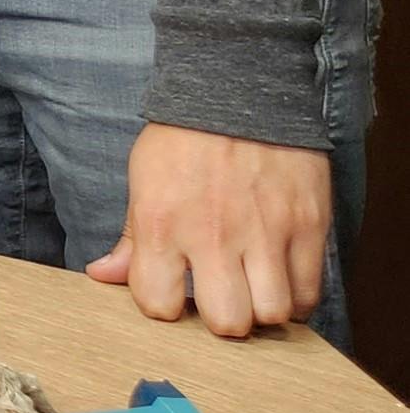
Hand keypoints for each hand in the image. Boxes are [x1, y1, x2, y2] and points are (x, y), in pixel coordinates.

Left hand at [87, 124, 333, 335]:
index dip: (162, 305)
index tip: (170, 292)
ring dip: (261, 309)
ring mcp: (266, 233)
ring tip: (252, 289)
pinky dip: (295, 296)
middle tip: (219, 297)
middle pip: (226, 322)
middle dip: (220, 319)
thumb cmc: (182, 137)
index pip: (157, 303)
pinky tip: (278, 277)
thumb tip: (103, 274)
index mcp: (162, 224)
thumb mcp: (142, 179)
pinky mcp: (308, 227)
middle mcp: (214, 236)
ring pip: (272, 314)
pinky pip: (309, 291)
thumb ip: (128, 236)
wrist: (237, 90)